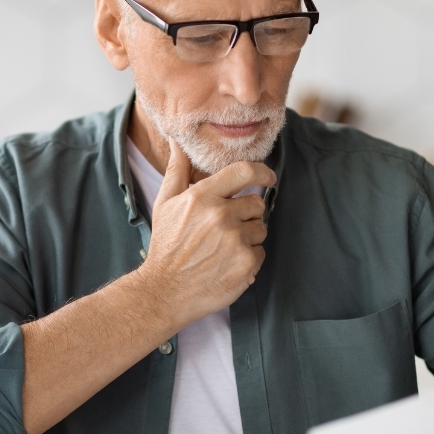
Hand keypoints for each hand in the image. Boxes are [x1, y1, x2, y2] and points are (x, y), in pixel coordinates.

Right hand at [136, 138, 276, 327]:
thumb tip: (178, 142)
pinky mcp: (246, 264)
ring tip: (223, 248)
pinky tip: (227, 263)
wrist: (165, 290)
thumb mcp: (165, 203)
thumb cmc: (166, 245)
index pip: (244, 172)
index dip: (262, 172)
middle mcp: (221, 216)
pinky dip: (248, 258)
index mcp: (202, 197)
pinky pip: (261, 252)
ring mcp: (235, 241)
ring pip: (260, 228)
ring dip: (248, 236)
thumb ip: (177, 170)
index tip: (268, 177)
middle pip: (256, 204)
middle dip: (245, 214)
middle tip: (224, 229)